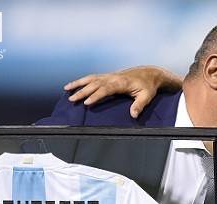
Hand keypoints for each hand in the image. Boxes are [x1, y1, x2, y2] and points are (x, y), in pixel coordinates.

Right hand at [63, 66, 182, 116]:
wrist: (150, 74)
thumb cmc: (148, 86)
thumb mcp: (147, 96)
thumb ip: (139, 105)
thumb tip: (133, 115)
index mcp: (121, 82)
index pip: (105, 89)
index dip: (96, 95)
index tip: (87, 102)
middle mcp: (113, 77)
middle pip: (94, 84)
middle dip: (82, 92)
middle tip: (72, 99)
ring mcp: (109, 75)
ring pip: (91, 79)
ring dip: (78, 84)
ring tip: (66, 90)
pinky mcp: (108, 76)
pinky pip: (92, 77)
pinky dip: (82, 81)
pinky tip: (74, 85)